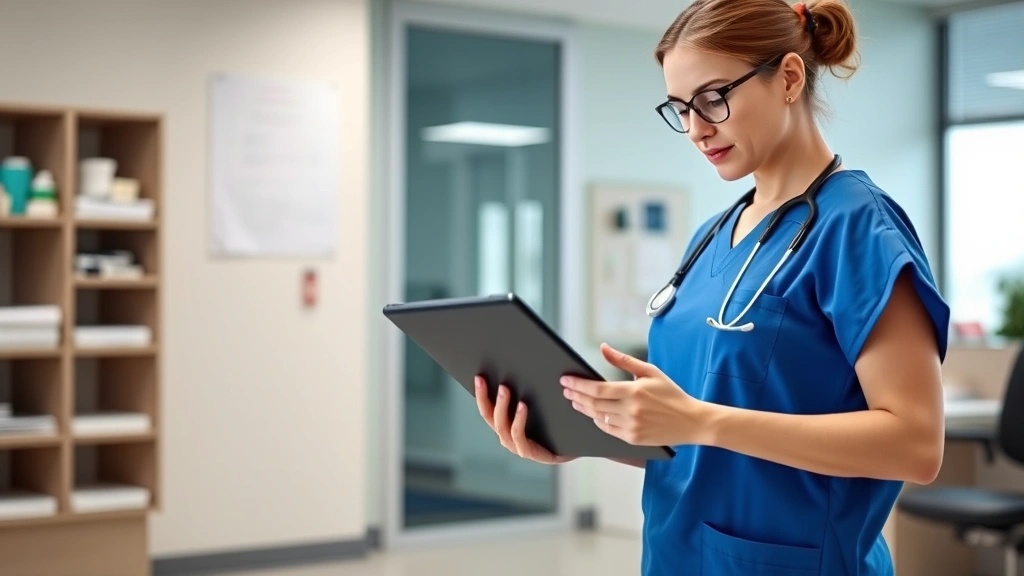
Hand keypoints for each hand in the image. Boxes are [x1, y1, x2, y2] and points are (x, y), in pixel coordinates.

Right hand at [474, 376, 575, 464]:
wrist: (572, 446)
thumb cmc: (553, 425)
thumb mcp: (537, 405)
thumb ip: (526, 392)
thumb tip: (517, 369)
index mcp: (505, 424)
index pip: (486, 407)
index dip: (480, 393)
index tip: (478, 377)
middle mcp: (505, 434)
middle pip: (488, 415)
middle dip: (485, 396)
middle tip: (485, 380)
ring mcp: (515, 445)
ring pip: (501, 424)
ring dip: (501, 405)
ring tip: (505, 389)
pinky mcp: (527, 451)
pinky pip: (517, 434)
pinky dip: (518, 419)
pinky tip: (523, 405)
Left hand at [561, 343, 707, 446]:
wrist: (692, 421)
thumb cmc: (671, 394)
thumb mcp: (650, 372)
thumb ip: (623, 361)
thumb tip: (603, 347)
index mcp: (634, 391)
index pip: (597, 389)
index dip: (578, 385)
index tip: (566, 381)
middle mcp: (631, 410)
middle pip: (594, 404)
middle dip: (576, 396)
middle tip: (566, 390)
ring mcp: (631, 427)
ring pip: (598, 417)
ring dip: (584, 408)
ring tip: (575, 401)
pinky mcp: (633, 439)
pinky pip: (608, 430)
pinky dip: (598, 421)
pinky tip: (592, 414)